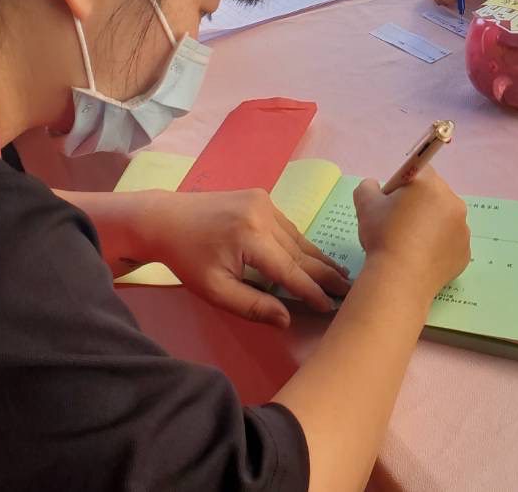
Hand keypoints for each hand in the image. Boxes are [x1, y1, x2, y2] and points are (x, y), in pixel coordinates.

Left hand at [127, 190, 350, 326]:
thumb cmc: (187, 259)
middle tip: (351, 291)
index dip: (313, 291)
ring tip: (340, 277)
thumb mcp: (214, 290)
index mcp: (250, 237)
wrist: (165, 218)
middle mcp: (263, 214)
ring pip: (298, 238)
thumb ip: (252, 306)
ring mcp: (264, 201)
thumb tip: (288, 320)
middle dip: (326, 274)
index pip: (291, 270)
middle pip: (301, 252)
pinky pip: (288, 227)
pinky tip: (316, 258)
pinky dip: (302, 245)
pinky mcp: (262, 197)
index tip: (332, 308)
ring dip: (318, 259)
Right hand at [353, 172, 469, 296]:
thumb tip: (376, 187)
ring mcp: (463, 230)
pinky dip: (438, 248)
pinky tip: (421, 259)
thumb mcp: (364, 204)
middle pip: (434, 195)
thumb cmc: (383, 236)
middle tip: (398, 226)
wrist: (399, 279)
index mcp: (431, 185)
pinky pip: (450, 244)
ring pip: (444, 220)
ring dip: (431, 226)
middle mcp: (453, 203)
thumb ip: (369, 186)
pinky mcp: (465, 254)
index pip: (419, 171)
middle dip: (419, 205)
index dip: (404, 184)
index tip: (392, 203)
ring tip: (409, 246)